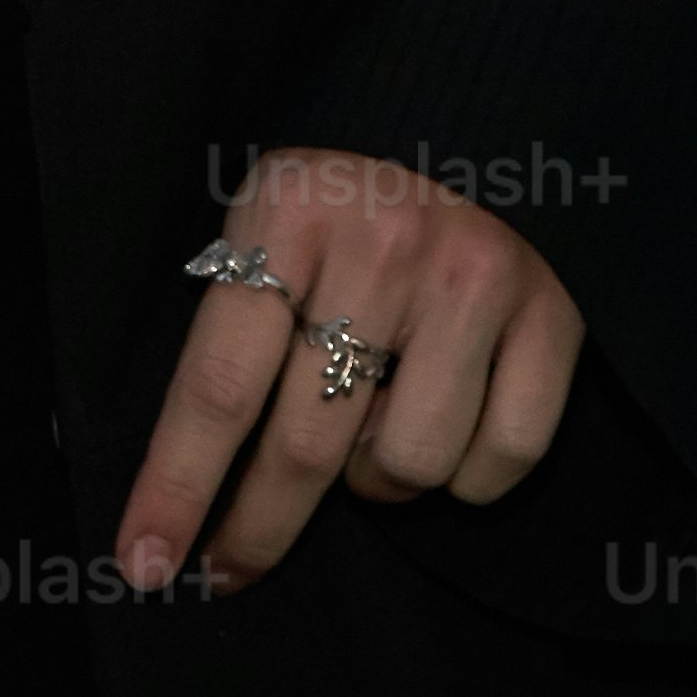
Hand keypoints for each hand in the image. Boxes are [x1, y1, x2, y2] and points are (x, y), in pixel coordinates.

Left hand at [114, 144, 579, 593]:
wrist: (476, 128)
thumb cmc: (342, 209)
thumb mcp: (264, 230)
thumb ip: (233, 333)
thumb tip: (185, 495)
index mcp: (286, 214)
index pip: (218, 385)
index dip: (179, 488)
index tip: (146, 566)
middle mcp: (382, 243)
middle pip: (305, 444)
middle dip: (257, 528)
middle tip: (231, 567)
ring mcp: (472, 278)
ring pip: (408, 465)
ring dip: (377, 481)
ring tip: (373, 423)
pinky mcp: (550, 313)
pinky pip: (500, 459)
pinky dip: (469, 475)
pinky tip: (451, 423)